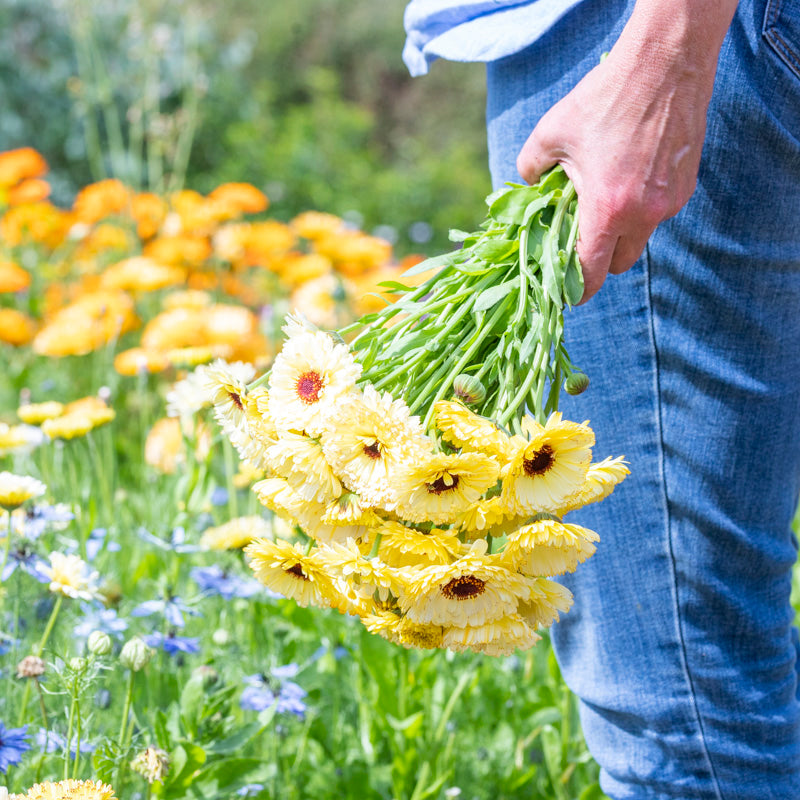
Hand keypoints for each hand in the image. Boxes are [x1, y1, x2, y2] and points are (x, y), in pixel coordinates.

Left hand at [516, 0, 735, 301]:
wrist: (666, 62)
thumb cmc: (605, 98)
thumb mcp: (551, 133)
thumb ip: (530, 169)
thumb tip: (526, 188)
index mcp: (607, 210)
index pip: (591, 273)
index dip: (575, 291)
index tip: (565, 294)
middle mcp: (643, 215)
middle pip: (618, 264)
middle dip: (598, 260)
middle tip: (579, 239)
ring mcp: (669, 202)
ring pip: (640, 240)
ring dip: (619, 234)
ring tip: (603, 201)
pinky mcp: (685, 187)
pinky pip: (657, 214)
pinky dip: (640, 210)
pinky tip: (627, 178)